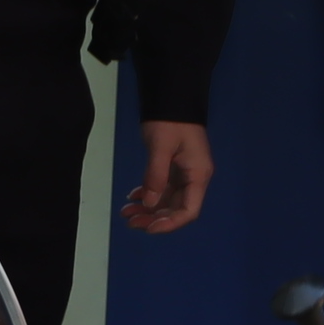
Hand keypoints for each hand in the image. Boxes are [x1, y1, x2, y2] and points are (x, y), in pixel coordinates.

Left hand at [119, 119, 213, 234]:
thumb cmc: (170, 121)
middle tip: (130, 221)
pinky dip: (147, 195)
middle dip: (154, 218)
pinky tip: (132, 197)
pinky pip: (162, 188)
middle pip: (176, 208)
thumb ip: (155, 176)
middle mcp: (194, 178)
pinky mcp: (173, 168)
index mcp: (198, 175)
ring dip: (148, 208)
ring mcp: (183, 173)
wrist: (172, 97)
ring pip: (167, 200)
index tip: (149, 227)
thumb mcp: (161, 147)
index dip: (170, 223)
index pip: (188, 210)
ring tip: (126, 212)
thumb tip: (149, 203)